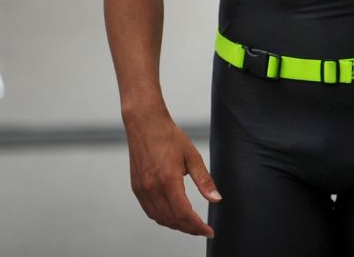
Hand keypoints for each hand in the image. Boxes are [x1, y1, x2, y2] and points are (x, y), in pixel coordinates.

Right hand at [122, 111, 219, 236]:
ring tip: (190, 224)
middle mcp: (152, 187)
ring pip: (160, 218)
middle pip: (172, 220)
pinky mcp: (136, 187)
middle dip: (189, 228)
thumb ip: (204, 180)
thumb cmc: (169, 136)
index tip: (209, 231)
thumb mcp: (192, 155)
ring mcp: (142, 189)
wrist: (144, 123)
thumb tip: (216, 200)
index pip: (184, 214)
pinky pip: (150, 211)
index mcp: (168, 179)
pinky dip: (163, 218)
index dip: (197, 227)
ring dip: (176, 225)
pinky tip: (173, 215)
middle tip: (202, 229)